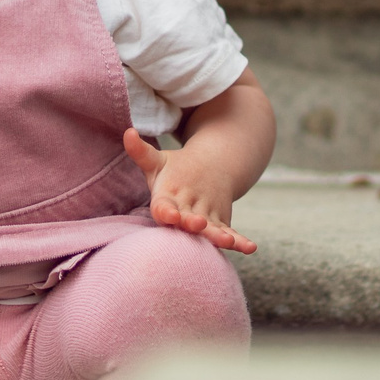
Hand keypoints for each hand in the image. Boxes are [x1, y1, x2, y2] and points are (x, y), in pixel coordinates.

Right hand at [123, 129, 256, 254]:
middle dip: (192, 226)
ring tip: (229, 241)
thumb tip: (128, 132)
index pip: (163, 210)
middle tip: (199, 225)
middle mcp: (182, 217)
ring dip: (218, 238)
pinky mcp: (218, 227)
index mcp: (165, 203)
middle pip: (186, 224)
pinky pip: (229, 235)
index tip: (171, 215)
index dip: (166, 213)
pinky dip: (240, 242)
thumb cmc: (171, 173)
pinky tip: (251, 247)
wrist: (195, 182)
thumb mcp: (157, 161)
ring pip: (209, 233)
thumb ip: (142, 151)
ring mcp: (202, 224)